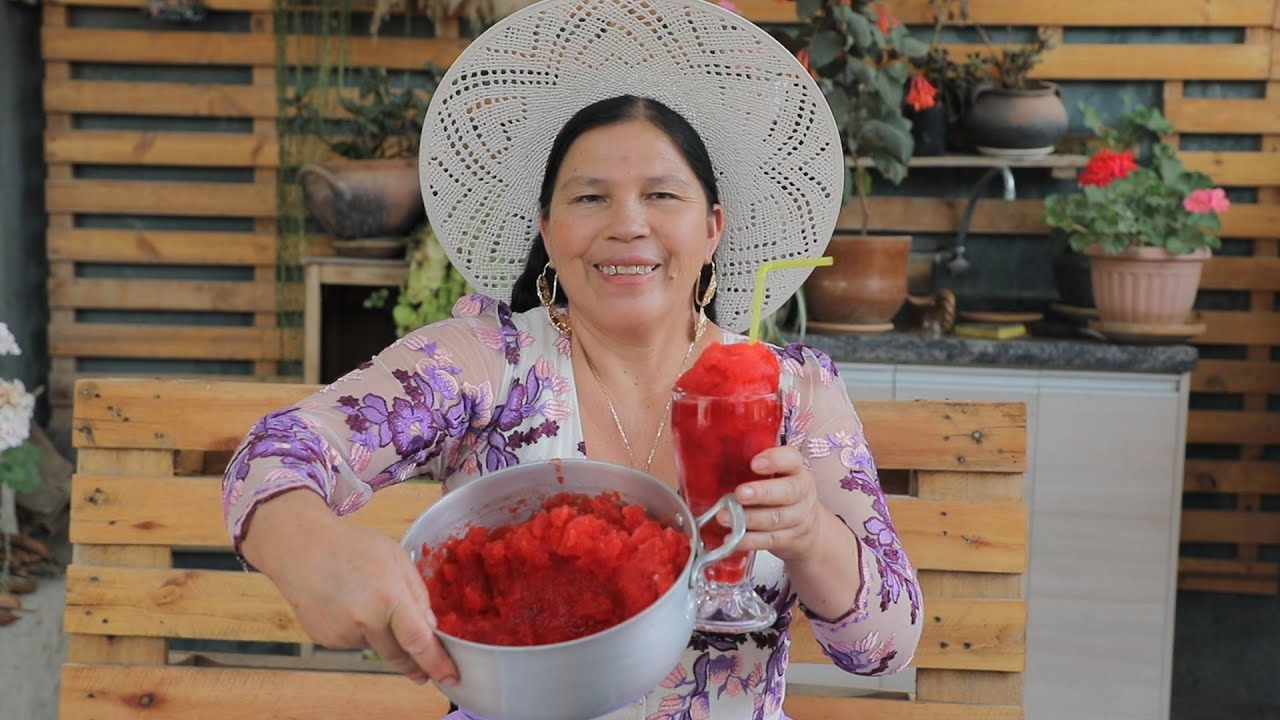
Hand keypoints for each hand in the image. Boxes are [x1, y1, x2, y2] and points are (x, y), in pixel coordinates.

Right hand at [240, 490, 457, 686]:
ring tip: (366, 600)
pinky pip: (355, 642)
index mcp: (388, 597)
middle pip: (399, 654)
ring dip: (383, 636)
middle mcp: (365, 620)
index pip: (418, 641)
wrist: (299, 547)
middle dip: (414, 664)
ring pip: (376, 646)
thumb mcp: (395, 557)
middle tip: (424, 671)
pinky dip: (359, 630)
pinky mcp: (326, 639)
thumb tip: (430, 628)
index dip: (437, 663)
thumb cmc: (351, 546)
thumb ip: (417, 594)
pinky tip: (347, 604)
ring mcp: (342, 633)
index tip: (451, 677)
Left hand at [723, 445, 833, 562]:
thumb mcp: (775, 475)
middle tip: (739, 494)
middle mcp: (801, 492)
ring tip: (724, 517)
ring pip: (776, 518)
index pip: (792, 459)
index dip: (775, 460)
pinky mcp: (790, 539)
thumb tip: (717, 460)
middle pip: (788, 491)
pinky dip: (749, 541)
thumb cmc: (781, 493)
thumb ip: (753, 467)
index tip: (754, 463)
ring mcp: (798, 517)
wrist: (808, 528)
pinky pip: (769, 540)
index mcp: (795, 469)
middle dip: (762, 493)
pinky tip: (732, 538)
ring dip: (748, 519)